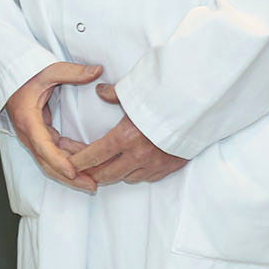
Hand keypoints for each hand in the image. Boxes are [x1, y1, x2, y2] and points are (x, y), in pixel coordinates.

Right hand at [3, 61, 104, 192]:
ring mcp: (33, 136)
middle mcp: (29, 133)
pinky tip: (88, 164)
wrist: (9, 77)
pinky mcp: (39, 136)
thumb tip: (97, 71)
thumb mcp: (48, 70)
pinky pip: (54, 153)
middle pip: (48, 162)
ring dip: (71, 172)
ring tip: (93, 181)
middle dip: (69, 176)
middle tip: (91, 186)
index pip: (43, 147)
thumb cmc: (26, 74)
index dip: (59, 162)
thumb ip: (73, 72)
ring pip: (51, 161)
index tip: (73, 172)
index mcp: (28, 120)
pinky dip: (70, 160)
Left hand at [72, 85, 189, 185]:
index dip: (77, 162)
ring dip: (112, 174)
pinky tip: (128, 167)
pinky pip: (145, 178)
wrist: (201, 109)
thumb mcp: (136, 92)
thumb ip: (115, 94)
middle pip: (106, 174)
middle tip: (79, 170)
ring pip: (125, 178)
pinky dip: (133, 174)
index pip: (93, 156)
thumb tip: (100, 90)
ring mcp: (154, 165)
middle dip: (90, 173)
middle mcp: (138, 155)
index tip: (66, 163)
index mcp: (125, 137)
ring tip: (101, 169)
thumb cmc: (167, 98)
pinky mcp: (169, 168)